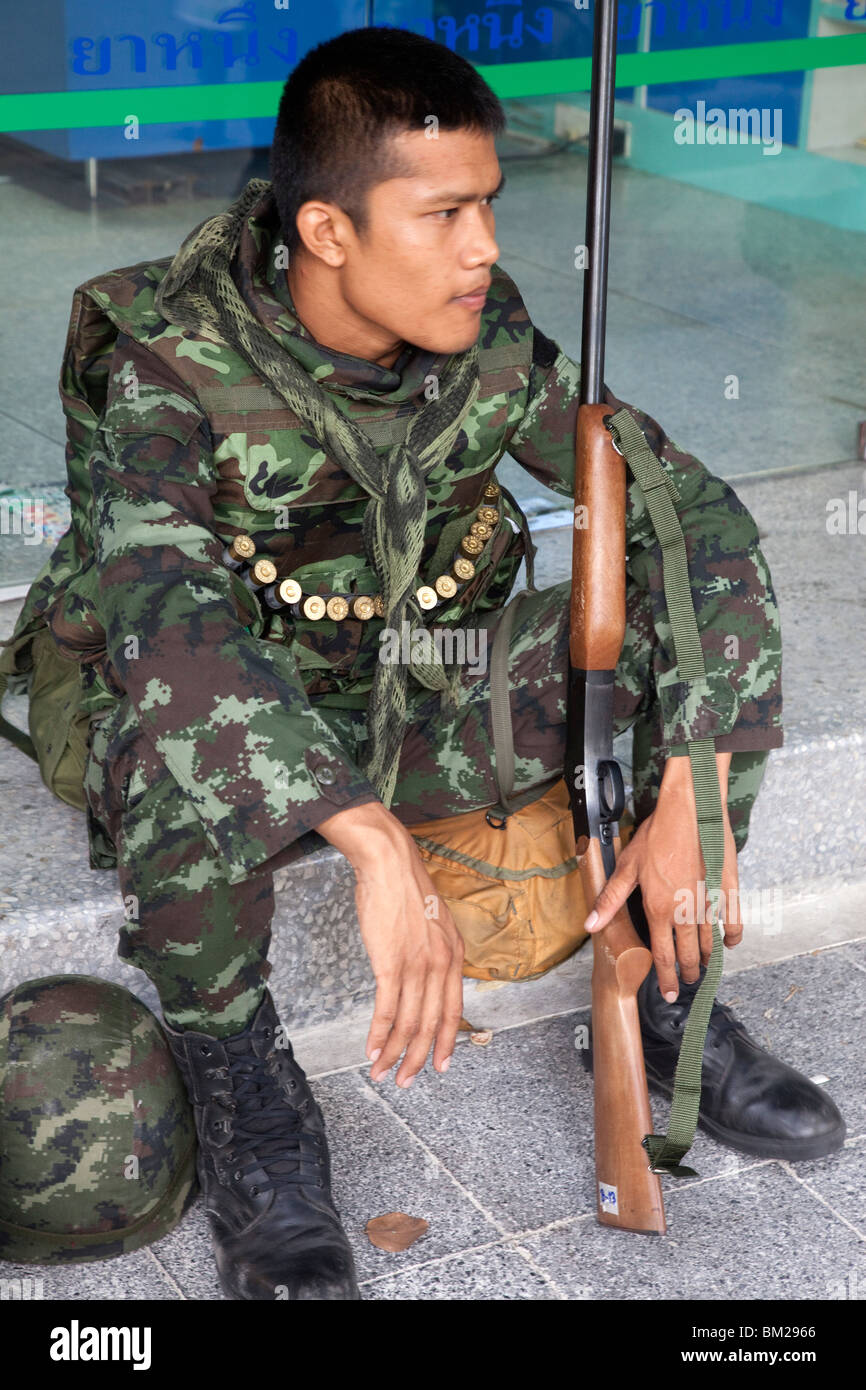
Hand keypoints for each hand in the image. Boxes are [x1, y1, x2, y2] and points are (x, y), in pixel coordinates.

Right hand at [316, 802, 464, 1086]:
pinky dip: (379, 1034)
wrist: (389, 862)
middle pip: (432, 1024)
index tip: (441, 1066)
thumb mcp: (432, 923)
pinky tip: (371, 1049)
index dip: (447, 1042)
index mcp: (454, 955)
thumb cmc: (405, 888)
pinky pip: (386, 1009)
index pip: (454, 1010)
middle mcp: (441, 964)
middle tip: (406, 1081)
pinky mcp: (391, 961)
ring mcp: (417, 964)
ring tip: (382, 1072)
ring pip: (409, 1022)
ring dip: (395, 1053)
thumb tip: (423, 976)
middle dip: (419, 1058)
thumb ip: (433, 952)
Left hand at [584, 751, 739, 999]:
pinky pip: (733, 921)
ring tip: (704, 968)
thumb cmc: (656, 836)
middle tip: (687, 984)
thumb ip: (610, 901)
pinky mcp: (727, 889)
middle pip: (689, 955)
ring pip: (710, 941)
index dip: (666, 978)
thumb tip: (590, 926)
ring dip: (707, 958)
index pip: (663, 956)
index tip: (668, 993)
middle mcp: (686, 912)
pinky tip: (729, 943)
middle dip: (688, 973)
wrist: (689, 811)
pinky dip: (732, 936)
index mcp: (660, 910)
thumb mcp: (626, 868)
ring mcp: (709, 902)